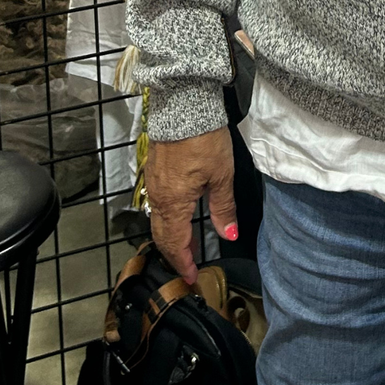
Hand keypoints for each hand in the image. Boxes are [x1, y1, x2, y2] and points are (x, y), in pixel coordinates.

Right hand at [144, 127, 237, 283]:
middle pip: (162, 236)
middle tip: (188, 267)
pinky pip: (157, 205)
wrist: (185, 107)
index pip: (176, 243)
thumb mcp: (222, 175)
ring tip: (185, 247)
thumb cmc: (205, 139)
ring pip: (158, 221)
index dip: (183, 262)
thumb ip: (223, 208)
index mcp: (175, 203)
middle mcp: (159, 197)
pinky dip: (166, 219)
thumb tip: (229, 235)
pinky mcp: (155, 171)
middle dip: (175, 254)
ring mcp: (154, 184)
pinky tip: (178, 218)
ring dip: (170, 237)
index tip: (191, 277)